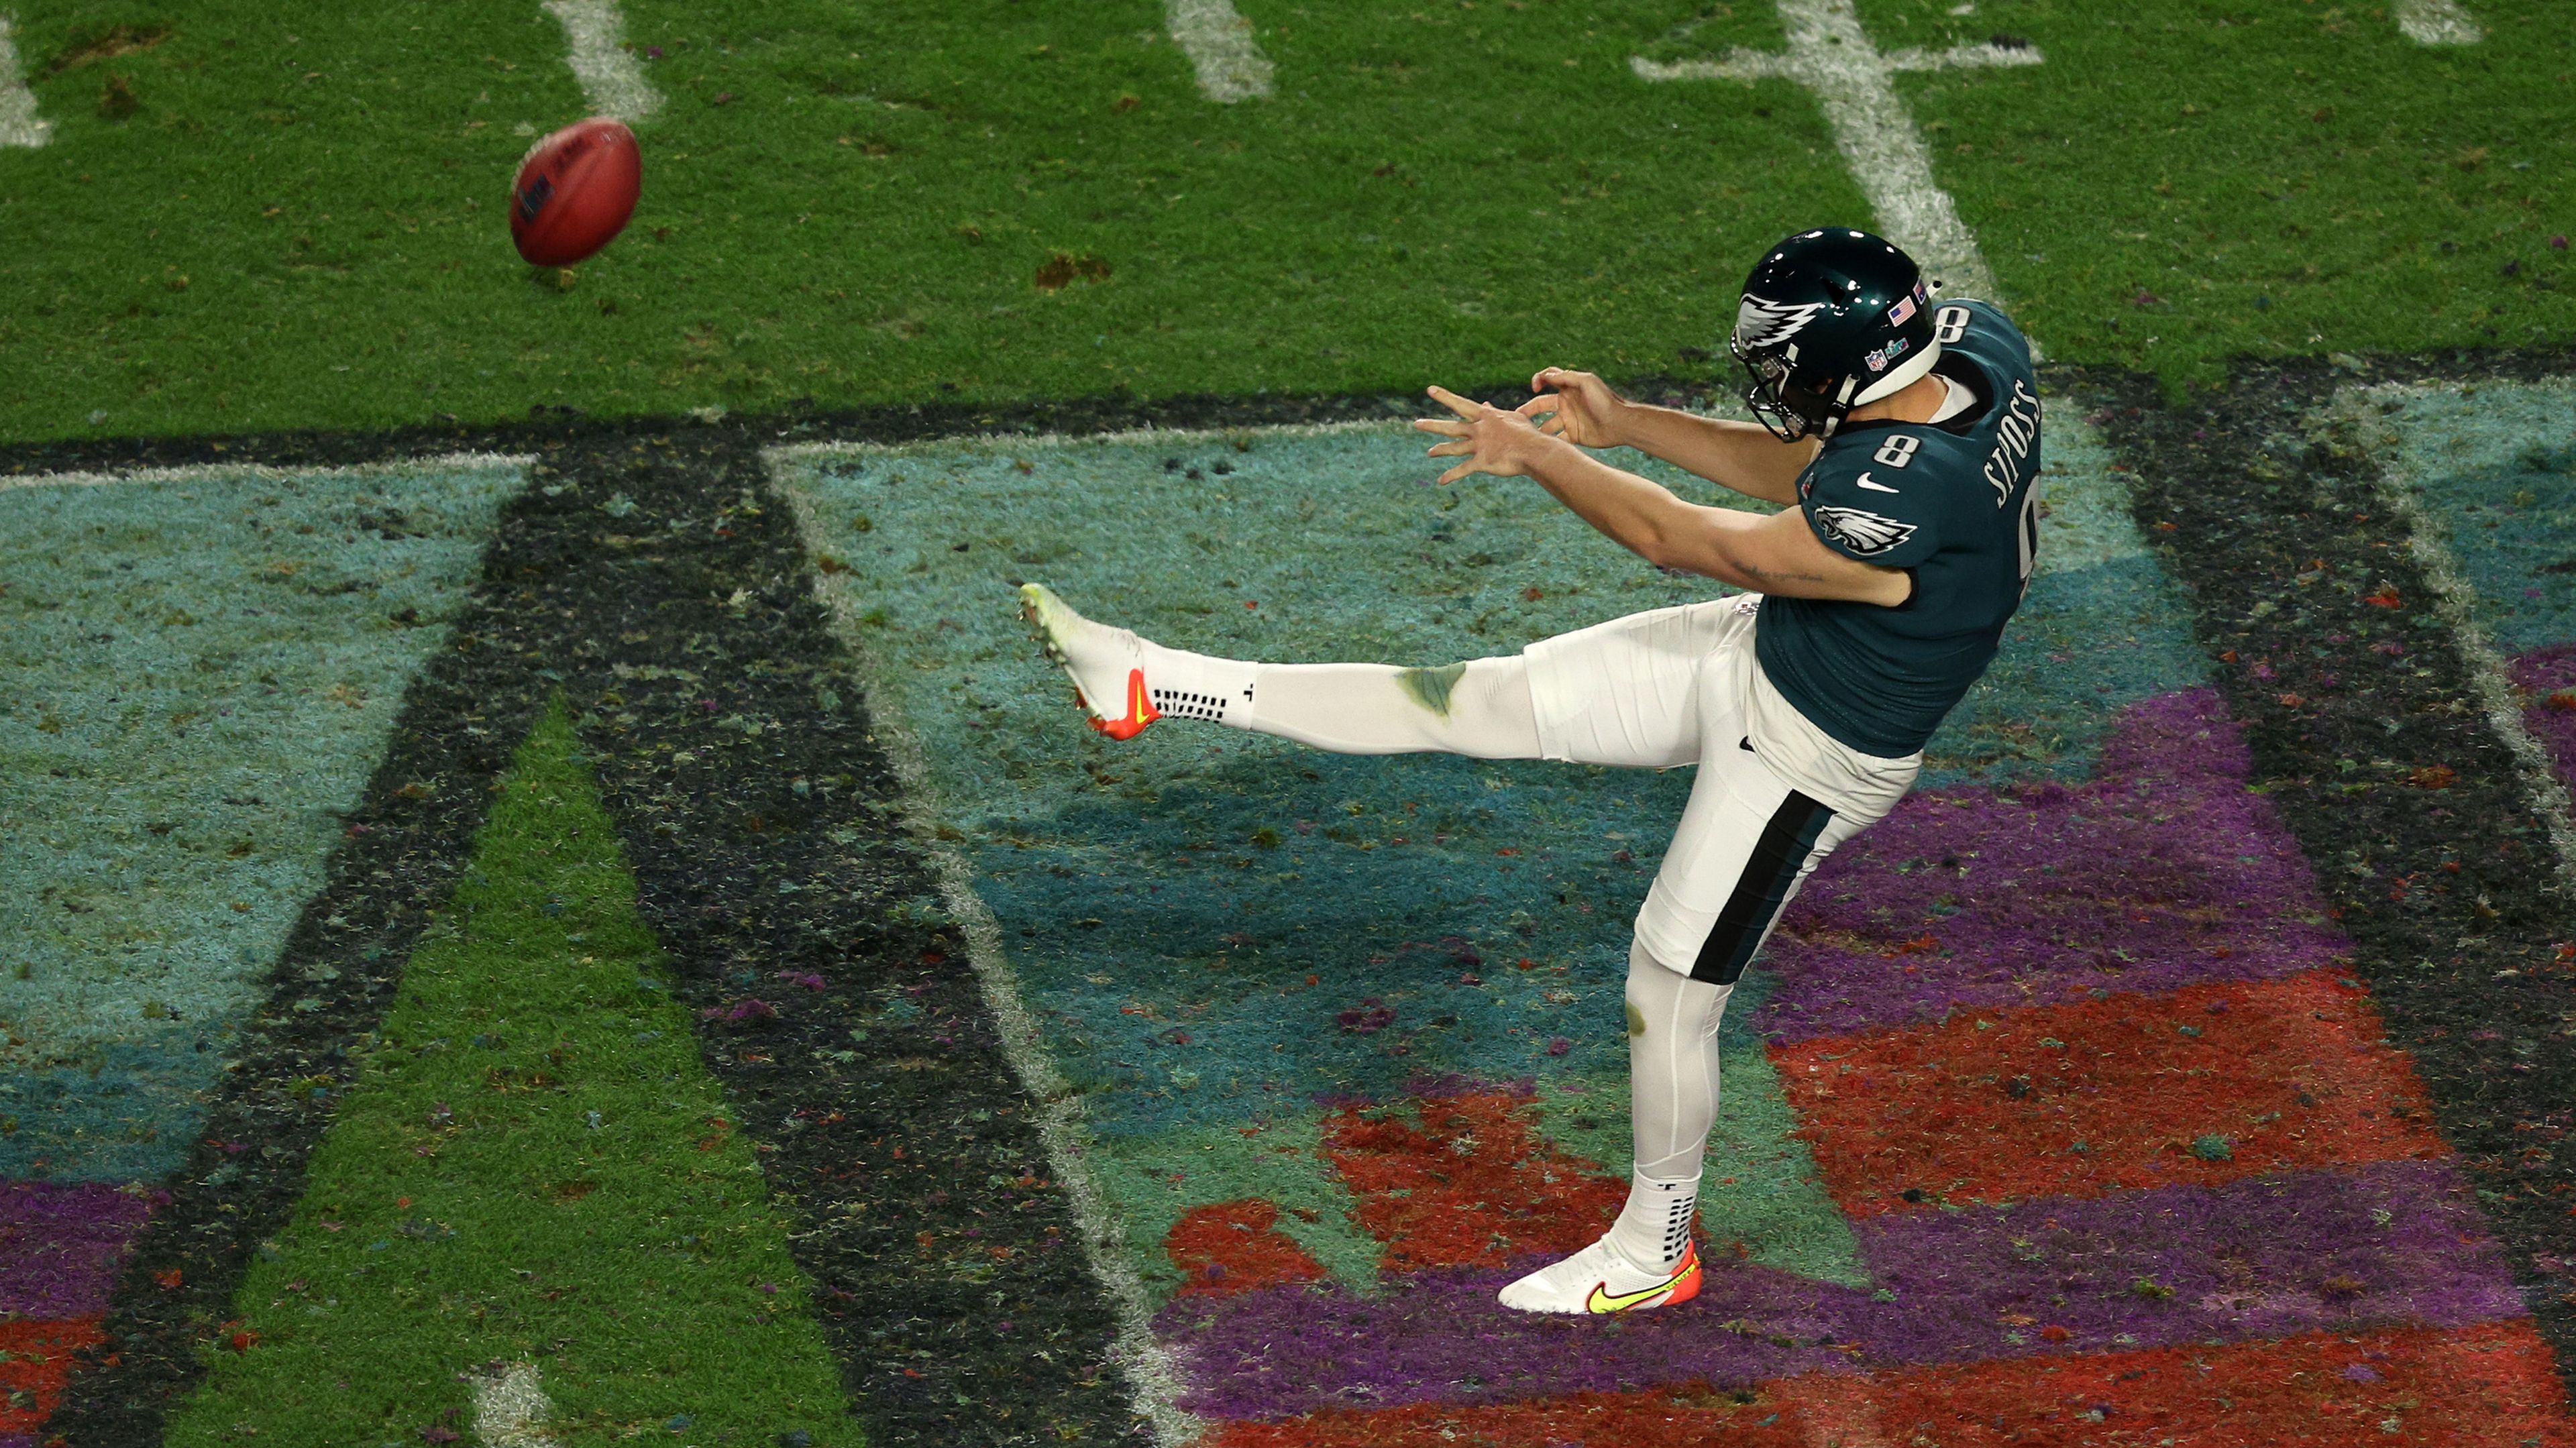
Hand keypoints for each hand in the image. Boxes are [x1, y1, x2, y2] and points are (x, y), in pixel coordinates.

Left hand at [1413, 384, 1553, 484]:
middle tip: (1415, 424)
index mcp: (1486, 416)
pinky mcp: (1482, 462)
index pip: (1461, 404)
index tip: (1430, 390)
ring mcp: (1479, 446)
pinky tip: (1440, 481)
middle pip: (1451, 427)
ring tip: (1429, 452)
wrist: (1534, 450)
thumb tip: (1484, 404)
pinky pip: (1462, 469)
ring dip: (1440, 449)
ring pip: (1454, 447)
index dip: (1445, 397)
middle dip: (1432, 425)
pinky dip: (1450, 476)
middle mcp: (1479, 429)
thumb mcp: (1513, 417)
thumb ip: (1495, 411)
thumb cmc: (1527, 433)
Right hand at [1519, 367, 1627, 448]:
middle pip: (1540, 405)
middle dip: (1527, 410)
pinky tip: (1541, 446)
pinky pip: (1556, 439)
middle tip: (1516, 419)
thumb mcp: (1586, 382)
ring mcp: (1568, 420)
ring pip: (1545, 425)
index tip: (1535, 388)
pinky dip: (1548, 443)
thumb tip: (1546, 375)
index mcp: (1568, 389)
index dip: (1538, 380)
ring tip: (1527, 436)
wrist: (1620, 424)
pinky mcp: (1573, 436)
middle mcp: (1566, 404)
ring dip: (1535, 430)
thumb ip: (1566, 377)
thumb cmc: (1605, 400)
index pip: (1548, 380)